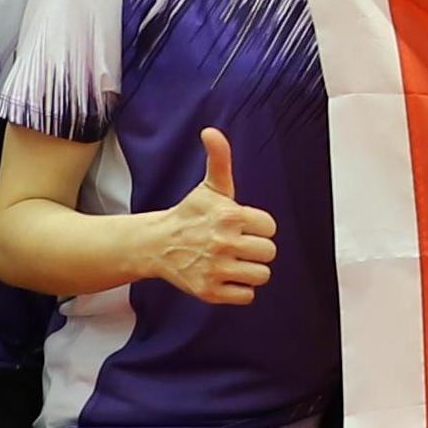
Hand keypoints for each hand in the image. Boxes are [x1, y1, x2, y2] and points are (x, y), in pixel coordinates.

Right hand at [144, 127, 277, 305]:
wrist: (158, 244)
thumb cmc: (191, 214)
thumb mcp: (210, 187)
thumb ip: (219, 159)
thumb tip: (211, 131)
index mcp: (230, 216)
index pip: (270, 227)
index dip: (257, 227)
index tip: (240, 226)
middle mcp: (224, 243)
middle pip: (269, 253)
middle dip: (255, 249)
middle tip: (237, 244)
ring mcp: (216, 269)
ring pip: (261, 275)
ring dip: (250, 270)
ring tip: (233, 261)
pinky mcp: (209, 291)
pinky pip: (246, 296)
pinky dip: (239, 290)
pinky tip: (226, 276)